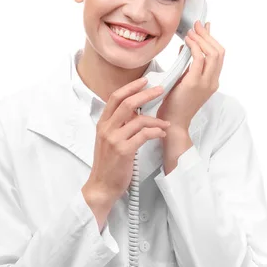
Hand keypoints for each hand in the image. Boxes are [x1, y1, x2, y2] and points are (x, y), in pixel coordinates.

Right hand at [86, 78, 170, 203]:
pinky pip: (143, 135)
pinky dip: (155, 132)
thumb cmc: (108, 164)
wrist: (101, 185)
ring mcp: (114, 139)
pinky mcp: (124, 151)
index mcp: (102, 124)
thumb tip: (135, 112)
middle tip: (161, 90)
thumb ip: (118, 125)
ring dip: (156, 119)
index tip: (145, 81)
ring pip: (138, 120)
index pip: (115, 98)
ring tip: (165, 122)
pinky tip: (161, 133)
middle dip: (146, 94)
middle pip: (127, 103)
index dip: (131, 87)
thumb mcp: (108, 140)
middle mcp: (107, 129)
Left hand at [156, 21, 224, 131]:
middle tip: (197, 25)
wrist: (173, 123)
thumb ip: (187, 65)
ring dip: (202, 39)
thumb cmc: (176, 104)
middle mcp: (213, 81)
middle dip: (208, 35)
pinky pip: (199, 60)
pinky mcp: (194, 84)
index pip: (218, 55)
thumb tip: (186, 47)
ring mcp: (206, 83)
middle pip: (219, 52)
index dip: (212, 39)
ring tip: (192, 31)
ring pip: (212, 54)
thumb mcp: (184, 80)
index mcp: (212, 81)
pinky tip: (187, 41)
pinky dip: (194, 48)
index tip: (204, 27)